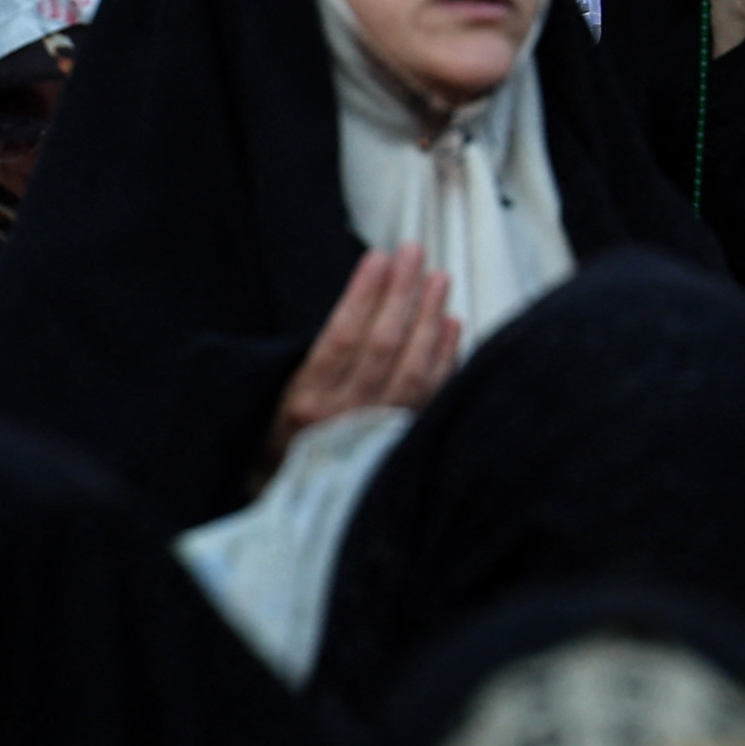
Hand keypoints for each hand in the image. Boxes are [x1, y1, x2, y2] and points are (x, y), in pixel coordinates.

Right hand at [270, 244, 456, 459]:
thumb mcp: (292, 386)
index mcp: (307, 398)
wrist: (306, 493)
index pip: (341, 336)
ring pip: (413, 368)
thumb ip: (329, 349)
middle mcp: (343, 416)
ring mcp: (376, 431)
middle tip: (413, 252)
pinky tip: (452, 323)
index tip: (378, 256)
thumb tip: (376, 287)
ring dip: (429, 318)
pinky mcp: (402, 440)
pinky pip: (433, 394)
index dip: (363, 293)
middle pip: (382, 345)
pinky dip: (447, 356)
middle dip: (401, 293)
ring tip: (438, 278)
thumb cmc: (298, 424)